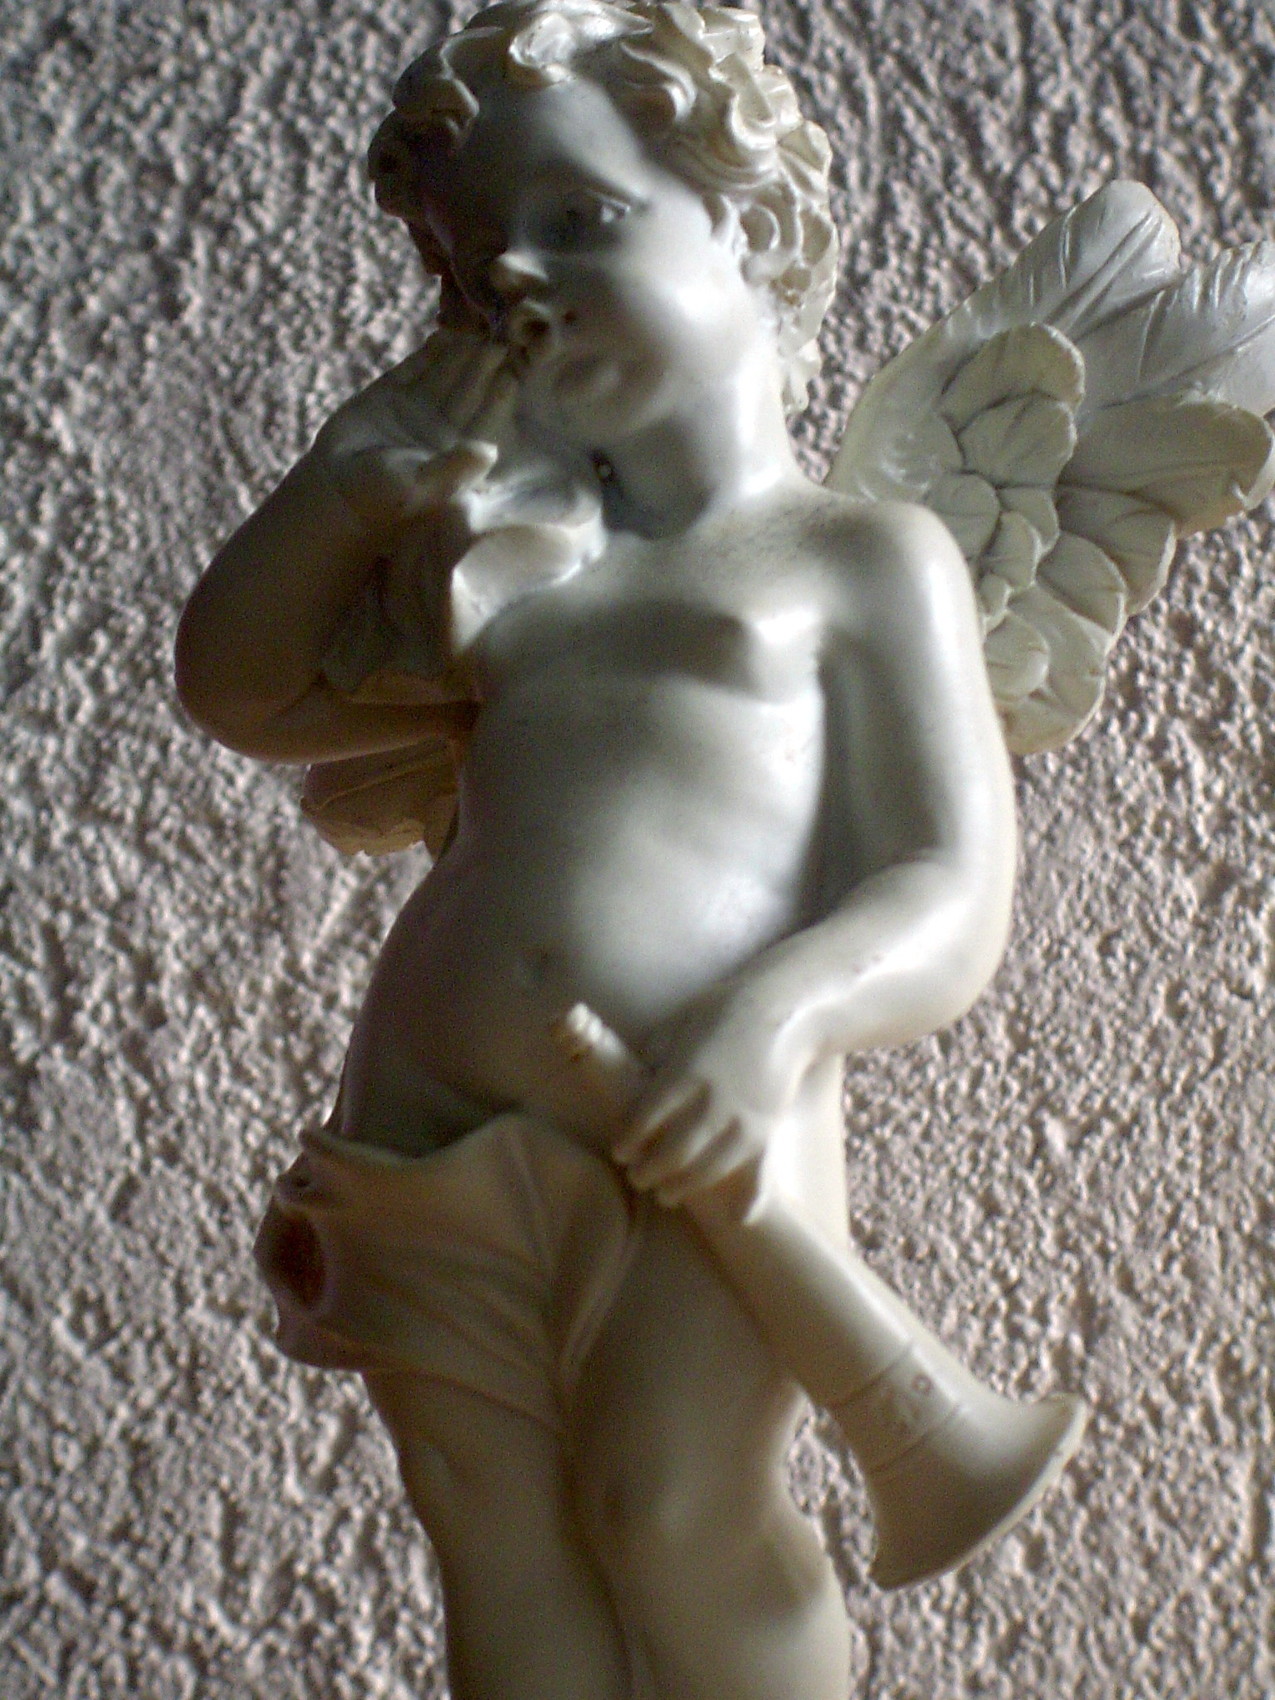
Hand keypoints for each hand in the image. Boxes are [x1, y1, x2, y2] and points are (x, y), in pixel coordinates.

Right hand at [313, 330, 516, 532]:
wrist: (334, 492)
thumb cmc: (381, 500)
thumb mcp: (421, 487)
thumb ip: (455, 468)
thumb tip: (489, 450)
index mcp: (457, 453)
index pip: (485, 420)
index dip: (499, 397)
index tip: (512, 375)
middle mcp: (442, 428)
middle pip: (468, 391)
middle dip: (483, 366)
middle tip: (500, 340)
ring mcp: (417, 408)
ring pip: (444, 374)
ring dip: (461, 353)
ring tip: (478, 328)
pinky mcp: (390, 394)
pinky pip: (414, 367)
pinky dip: (429, 352)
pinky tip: (445, 334)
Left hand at [613, 992, 802, 1208]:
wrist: (785, 1012)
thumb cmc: (726, 1012)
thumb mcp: (682, 1025)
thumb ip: (657, 1055)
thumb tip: (636, 1079)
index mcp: (687, 1074)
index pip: (646, 1119)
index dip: (629, 1140)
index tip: (620, 1151)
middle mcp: (714, 1103)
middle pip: (673, 1152)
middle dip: (649, 1172)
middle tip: (637, 1178)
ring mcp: (745, 1121)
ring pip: (708, 1171)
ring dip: (683, 1188)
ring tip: (666, 1195)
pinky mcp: (769, 1131)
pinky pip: (759, 1174)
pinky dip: (750, 1200)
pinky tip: (736, 1218)